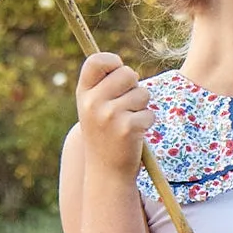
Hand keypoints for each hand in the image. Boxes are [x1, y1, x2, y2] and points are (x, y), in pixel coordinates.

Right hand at [75, 52, 153, 176]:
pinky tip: (134, 135)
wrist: (106, 172)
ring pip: (142, 93)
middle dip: (134, 87)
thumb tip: (125, 68)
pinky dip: (147, 122)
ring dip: (141, 107)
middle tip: (126, 106)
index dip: (113, 62)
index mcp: (83, 94)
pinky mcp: (127, 128)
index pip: (96, 60)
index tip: (118, 72)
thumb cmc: (104, 135)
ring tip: (128, 122)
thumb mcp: (93, 108)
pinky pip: (149, 113)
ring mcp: (109, 116)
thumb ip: (103, 85)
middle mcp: (93, 103)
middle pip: (128, 73)